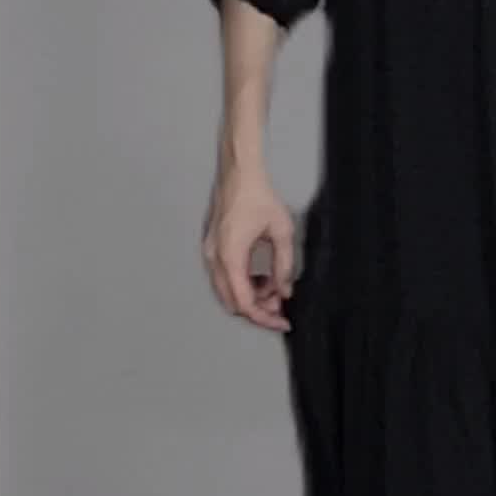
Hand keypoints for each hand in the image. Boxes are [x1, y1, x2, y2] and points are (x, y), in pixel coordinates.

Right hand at [203, 155, 296, 331]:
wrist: (239, 173)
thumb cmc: (257, 195)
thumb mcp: (282, 231)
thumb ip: (284, 265)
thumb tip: (285, 290)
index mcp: (230, 257)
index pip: (245, 303)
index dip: (264, 317)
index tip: (282, 322)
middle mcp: (215, 258)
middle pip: (233, 302)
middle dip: (258, 308)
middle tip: (280, 305)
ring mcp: (210, 253)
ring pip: (227, 291)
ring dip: (250, 296)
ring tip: (274, 288)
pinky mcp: (213, 248)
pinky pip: (224, 277)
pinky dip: (243, 283)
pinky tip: (261, 276)